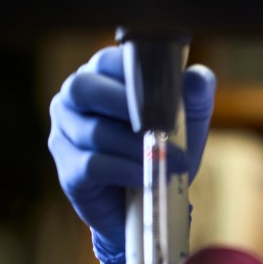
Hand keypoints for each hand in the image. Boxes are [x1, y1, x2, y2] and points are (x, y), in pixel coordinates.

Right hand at [47, 46, 215, 263]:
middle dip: (127, 106)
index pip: (106, 60)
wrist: (153, 203)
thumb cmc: (165, 148)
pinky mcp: (68, 171)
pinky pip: (93, 165)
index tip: (164, 92)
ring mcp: (65, 136)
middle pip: (84, 88)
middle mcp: (73, 101)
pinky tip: (146, 177)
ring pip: (94, 131)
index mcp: (100, 77)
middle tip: (163, 125)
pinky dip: (126, 171)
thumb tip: (197, 78)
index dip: (133, 74)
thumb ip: (195, 94)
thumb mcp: (188, 120)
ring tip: (169, 161)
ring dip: (136, 147)